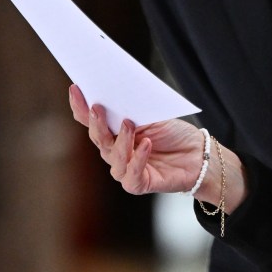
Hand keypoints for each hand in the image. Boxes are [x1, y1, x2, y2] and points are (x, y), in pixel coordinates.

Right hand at [68, 84, 203, 194]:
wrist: (197, 155)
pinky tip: (146, 144)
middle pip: (99, 138)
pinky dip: (138, 158)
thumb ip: (133, 109)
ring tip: (129, 123)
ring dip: (121, 139)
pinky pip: (132, 173)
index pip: (91, 121)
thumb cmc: (173, 133)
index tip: (75, 88)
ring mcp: (124, 169)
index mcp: (113, 133)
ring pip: (114, 156)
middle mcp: (114, 152)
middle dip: (96, 123)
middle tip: (97, 107)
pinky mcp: (138, 184)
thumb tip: (118, 90)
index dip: (81, 106)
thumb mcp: (152, 116)